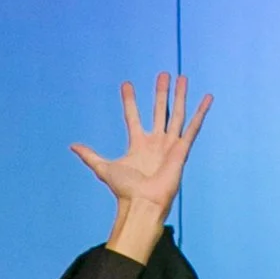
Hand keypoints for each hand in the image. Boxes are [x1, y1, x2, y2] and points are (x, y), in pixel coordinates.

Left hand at [72, 75, 211, 262]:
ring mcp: (170, 145)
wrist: (142, 204)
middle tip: (162, 74)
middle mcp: (155, 143)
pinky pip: (193, 127)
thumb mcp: (104, 169)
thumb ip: (90, 156)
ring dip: (179, 96)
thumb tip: (72, 146)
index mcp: (138, 145)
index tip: (126, 84)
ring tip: (182, 77)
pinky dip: (201, 112)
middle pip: (159, 111)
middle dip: (160, 93)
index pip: (133, 116)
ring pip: (176, 114)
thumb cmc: (124, 190)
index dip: (129, 101)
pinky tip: (207, 98)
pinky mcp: (182, 150)